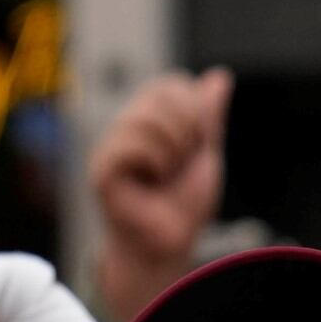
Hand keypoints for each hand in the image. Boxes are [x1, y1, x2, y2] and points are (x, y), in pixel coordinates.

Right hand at [87, 66, 229, 314]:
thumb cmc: (183, 205)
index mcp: (148, 119)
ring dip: (172, 151)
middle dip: (187, 131)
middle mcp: (125, 127)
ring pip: (146, 118)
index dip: (195, 110)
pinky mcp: (101, 169)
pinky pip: (131, 144)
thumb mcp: (204, 153)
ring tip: (167, 175)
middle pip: (160, 95)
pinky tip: (151, 182)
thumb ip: (208, 116)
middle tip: (181, 164)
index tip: (197, 145)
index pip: (172, 85)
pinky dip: (154, 162)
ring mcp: (110, 147)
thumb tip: (219, 77)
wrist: (171, 244)